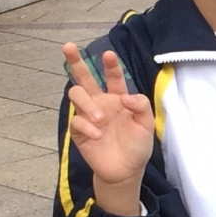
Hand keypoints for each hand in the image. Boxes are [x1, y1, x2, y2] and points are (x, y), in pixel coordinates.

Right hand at [61, 43, 155, 210]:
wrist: (126, 170)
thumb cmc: (137, 145)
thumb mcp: (147, 125)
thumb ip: (141, 106)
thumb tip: (125, 96)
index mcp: (118, 98)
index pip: (113, 77)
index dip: (110, 65)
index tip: (109, 54)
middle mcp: (100, 102)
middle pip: (84, 77)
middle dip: (76, 61)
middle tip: (68, 46)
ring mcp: (88, 115)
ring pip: (76, 94)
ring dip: (87, 104)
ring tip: (100, 118)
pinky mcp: (79, 131)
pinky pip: (76, 121)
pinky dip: (86, 126)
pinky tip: (97, 135)